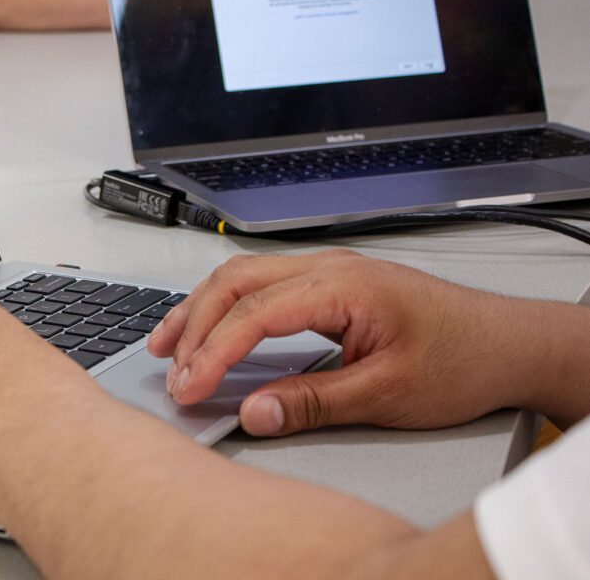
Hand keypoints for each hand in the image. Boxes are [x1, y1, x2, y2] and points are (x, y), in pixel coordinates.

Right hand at [147, 249, 534, 435]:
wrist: (509, 343)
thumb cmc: (462, 359)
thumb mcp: (386, 394)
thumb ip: (313, 402)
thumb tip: (254, 412)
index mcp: (343, 285)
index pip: (255, 312)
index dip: (213, 351)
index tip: (190, 384)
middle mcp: (330, 267)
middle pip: (236, 281)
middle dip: (193, 325)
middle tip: (170, 370)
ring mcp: (330, 270)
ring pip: (244, 276)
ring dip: (202, 310)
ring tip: (169, 345)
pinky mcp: (331, 284)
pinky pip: (263, 284)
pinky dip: (228, 307)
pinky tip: (212, 328)